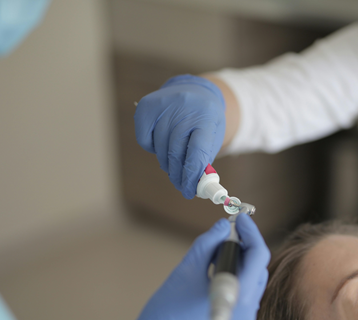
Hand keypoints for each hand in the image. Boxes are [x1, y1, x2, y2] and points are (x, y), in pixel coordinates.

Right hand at [102, 214, 269, 319]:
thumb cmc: (166, 315)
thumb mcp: (186, 271)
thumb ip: (207, 245)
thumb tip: (222, 228)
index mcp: (240, 297)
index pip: (259, 255)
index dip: (251, 232)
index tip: (239, 218)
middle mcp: (248, 314)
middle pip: (257, 271)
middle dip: (244, 249)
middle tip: (226, 234)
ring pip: (250, 287)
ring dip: (238, 267)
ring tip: (216, 256)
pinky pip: (242, 303)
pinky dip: (233, 286)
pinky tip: (214, 279)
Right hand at [134, 74, 225, 198]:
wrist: (195, 91)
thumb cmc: (205, 121)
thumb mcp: (213, 137)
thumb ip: (203, 161)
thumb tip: (193, 186)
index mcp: (207, 116)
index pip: (197, 152)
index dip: (192, 175)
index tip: (189, 191)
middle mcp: (185, 107)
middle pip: (176, 151)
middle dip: (178, 174)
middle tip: (181, 184)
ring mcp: (164, 105)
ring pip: (160, 147)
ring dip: (166, 163)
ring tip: (173, 164)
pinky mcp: (146, 106)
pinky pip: (144, 140)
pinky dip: (152, 149)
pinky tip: (162, 145)